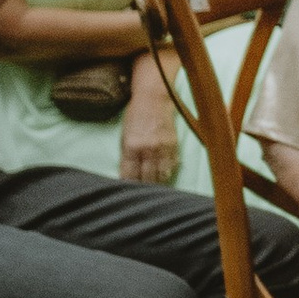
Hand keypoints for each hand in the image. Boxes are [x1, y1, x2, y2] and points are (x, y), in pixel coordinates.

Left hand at [120, 69, 179, 190]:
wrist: (154, 98)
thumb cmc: (136, 116)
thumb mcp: (125, 135)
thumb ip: (127, 156)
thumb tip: (128, 175)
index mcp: (131, 147)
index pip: (130, 175)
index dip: (129, 187)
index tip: (128, 196)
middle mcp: (147, 149)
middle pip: (146, 178)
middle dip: (144, 189)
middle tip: (142, 199)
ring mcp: (162, 147)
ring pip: (161, 175)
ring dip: (157, 184)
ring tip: (155, 192)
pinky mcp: (173, 145)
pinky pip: (172, 165)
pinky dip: (168, 172)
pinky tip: (165, 177)